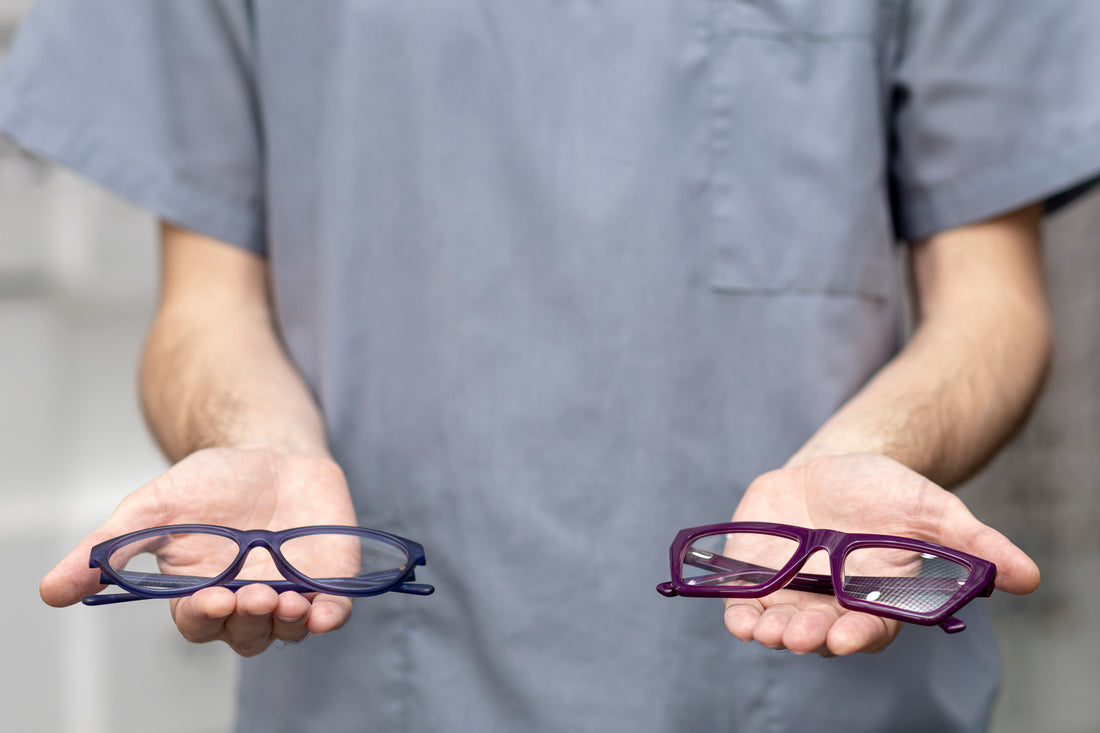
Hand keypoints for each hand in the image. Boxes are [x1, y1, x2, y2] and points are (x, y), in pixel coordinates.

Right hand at [40, 447, 357, 655]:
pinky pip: (333, 610)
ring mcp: (291, 591)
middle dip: (249, 619)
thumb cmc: (209, 484)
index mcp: (201, 592)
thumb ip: (109, 547)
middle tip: (254, 594)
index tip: (211, 597)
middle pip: (246, 633)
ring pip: (288, 629)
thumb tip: (50, 591)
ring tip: (286, 597)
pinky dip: (331, 615)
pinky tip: (325, 610)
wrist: (270, 452)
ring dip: (287, 621)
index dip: (205, 616)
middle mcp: (246, 600)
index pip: (199, 622)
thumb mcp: (154, 507)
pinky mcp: (329, 578)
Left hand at [723, 453, 1039, 656]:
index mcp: (874, 598)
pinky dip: (735, 609)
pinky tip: (734, 612)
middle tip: (800, 633)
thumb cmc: (886, 492)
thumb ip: (974, 542)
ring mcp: (787, 591)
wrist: (833, 468)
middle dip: (808, 635)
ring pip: (775, 625)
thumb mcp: (933, 509)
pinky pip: (740, 601)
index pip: (868, 629)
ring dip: (767, 631)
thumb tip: (1029, 577)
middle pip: (817, 633)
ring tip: (764, 629)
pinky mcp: (751, 573)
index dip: (857, 635)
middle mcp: (828, 604)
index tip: (847, 635)